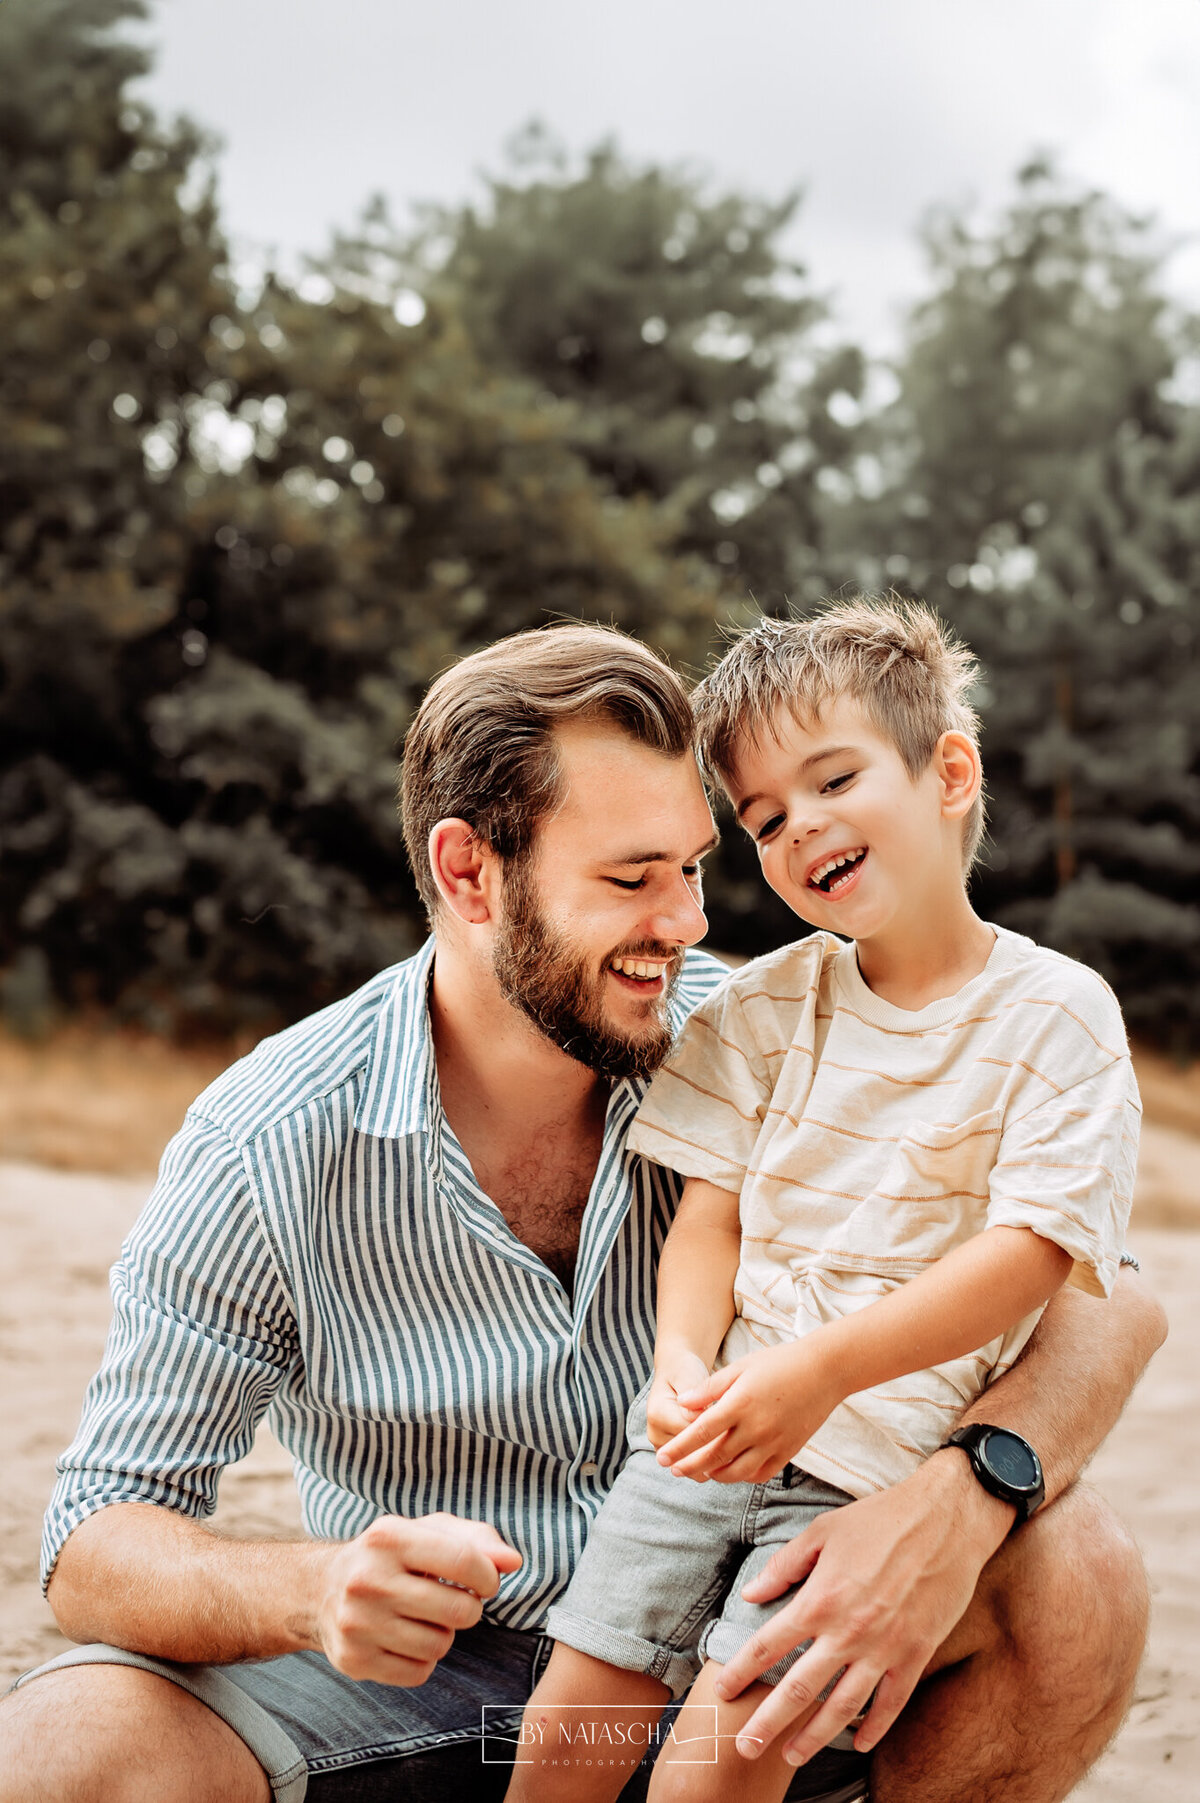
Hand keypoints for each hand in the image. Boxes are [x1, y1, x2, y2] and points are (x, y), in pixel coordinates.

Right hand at [315, 1512, 522, 1684]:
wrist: (321, 1591)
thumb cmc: (391, 1556)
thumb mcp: (428, 1532)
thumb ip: (477, 1540)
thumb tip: (515, 1562)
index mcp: (388, 1537)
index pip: (464, 1560)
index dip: (488, 1577)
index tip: (485, 1582)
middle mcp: (368, 1579)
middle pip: (458, 1611)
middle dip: (469, 1609)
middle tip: (453, 1601)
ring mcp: (357, 1623)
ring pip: (440, 1645)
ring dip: (443, 1634)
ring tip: (424, 1618)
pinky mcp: (353, 1660)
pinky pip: (418, 1673)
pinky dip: (423, 1660)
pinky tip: (406, 1639)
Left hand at [656, 1340, 839, 1482]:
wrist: (825, 1370)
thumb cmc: (780, 1362)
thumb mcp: (741, 1367)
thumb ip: (710, 1388)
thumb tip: (682, 1403)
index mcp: (740, 1403)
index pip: (701, 1432)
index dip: (680, 1448)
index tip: (663, 1458)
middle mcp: (756, 1427)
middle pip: (715, 1456)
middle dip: (690, 1466)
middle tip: (673, 1471)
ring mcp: (774, 1442)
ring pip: (737, 1471)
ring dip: (715, 1474)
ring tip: (700, 1473)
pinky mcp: (789, 1451)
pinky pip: (761, 1473)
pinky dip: (743, 1476)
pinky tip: (732, 1472)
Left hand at [712, 1454, 1012, 1765]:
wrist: (944, 1520)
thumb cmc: (879, 1519)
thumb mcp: (822, 1531)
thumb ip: (784, 1566)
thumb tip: (750, 1594)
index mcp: (819, 1598)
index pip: (768, 1644)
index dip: (741, 1670)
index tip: (721, 1690)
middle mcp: (847, 1631)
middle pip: (799, 1687)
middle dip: (768, 1721)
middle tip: (744, 1748)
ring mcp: (883, 1648)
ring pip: (842, 1706)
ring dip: (814, 1736)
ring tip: (791, 1756)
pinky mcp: (915, 1654)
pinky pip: (891, 1702)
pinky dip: (874, 1727)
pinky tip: (859, 1744)